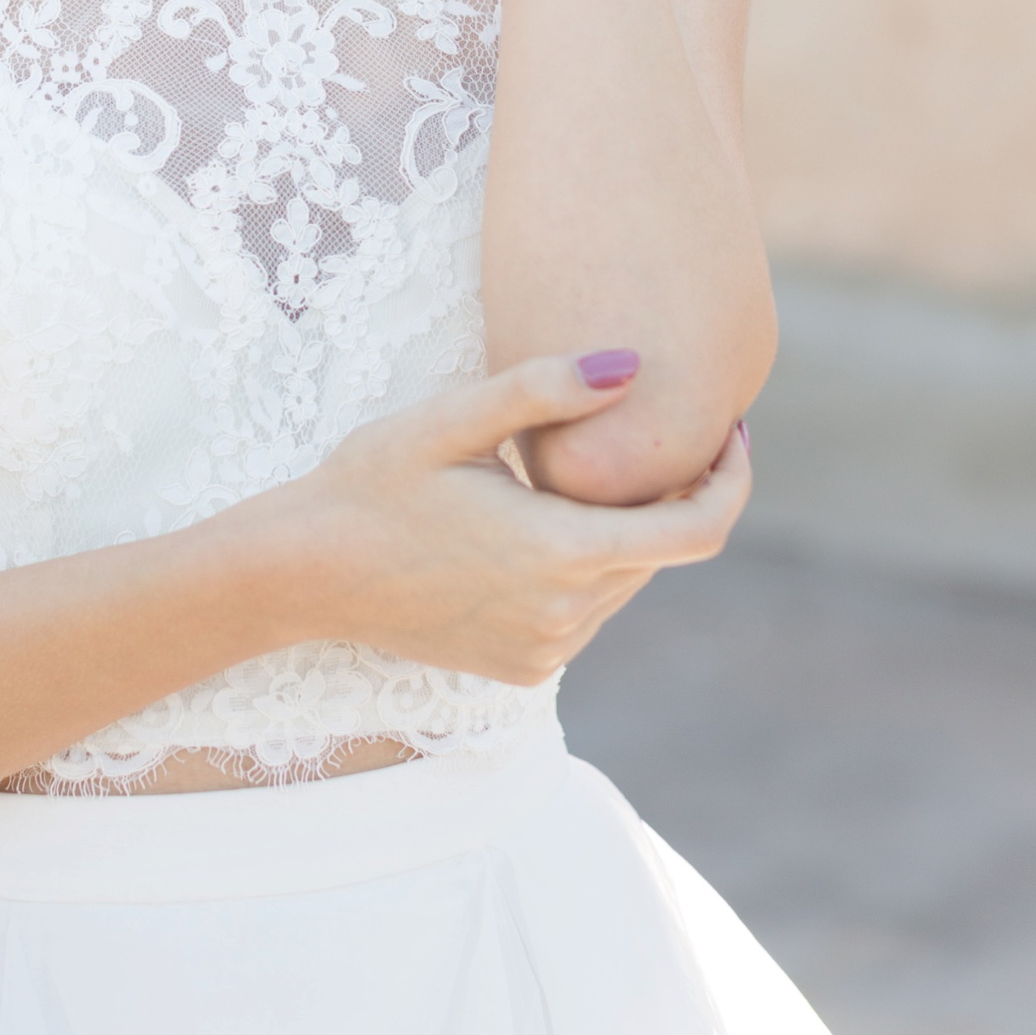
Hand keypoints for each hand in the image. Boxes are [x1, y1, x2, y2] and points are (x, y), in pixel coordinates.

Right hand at [258, 356, 748, 685]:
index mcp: (563, 554)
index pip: (700, 531)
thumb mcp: (454, 417)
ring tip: (588, 474)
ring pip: (628, 583)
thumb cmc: (374, 481)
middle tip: (665, 430)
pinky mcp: (522, 668)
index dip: (733, 480)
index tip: (732, 431)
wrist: (302, 572)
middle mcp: (566, 615)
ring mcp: (544, 651)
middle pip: (664, 551)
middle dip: (677, 493)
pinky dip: (588, 569)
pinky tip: (542, 526)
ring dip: (628, 531)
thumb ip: (544, 387)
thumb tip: (631, 365)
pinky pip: (589, 613)